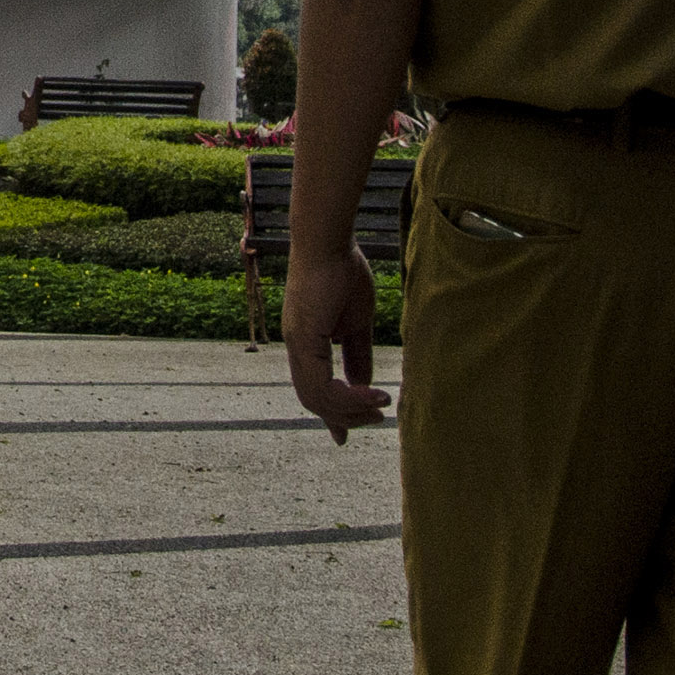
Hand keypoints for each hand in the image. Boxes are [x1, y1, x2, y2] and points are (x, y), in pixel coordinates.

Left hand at [283, 245, 389, 442]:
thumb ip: (357, 354)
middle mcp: (295, 346)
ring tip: (379, 406)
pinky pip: (321, 383)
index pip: (314, 387)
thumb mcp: (356, 322)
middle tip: (376, 417)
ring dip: (350, 409)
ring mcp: (296, 342)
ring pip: (315, 396)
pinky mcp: (303, 337)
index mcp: (305, 342)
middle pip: (312, 398)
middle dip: (345, 415)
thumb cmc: (343, 270)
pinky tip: (372, 395)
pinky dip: (347, 397)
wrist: (329, 240)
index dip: (332, 413)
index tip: (345, 435)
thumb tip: (364, 383)